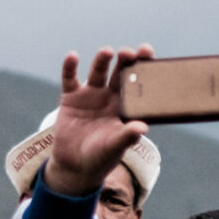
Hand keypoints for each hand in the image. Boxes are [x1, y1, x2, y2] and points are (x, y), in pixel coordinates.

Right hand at [45, 46, 154, 195]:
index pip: (138, 83)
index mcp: (126, 106)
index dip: (143, 67)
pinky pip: (70, 79)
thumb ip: (127, 136)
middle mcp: (110, 97)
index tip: (148, 53)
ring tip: (106, 52)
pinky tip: (72, 56)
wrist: (75, 166)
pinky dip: (70, 67)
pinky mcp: (71, 98)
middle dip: (125, 61)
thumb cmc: (101, 157)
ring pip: (97, 72)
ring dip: (102, 60)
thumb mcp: (114, 147)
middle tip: (129, 52)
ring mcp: (90, 95)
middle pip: (119, 73)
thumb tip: (142, 127)